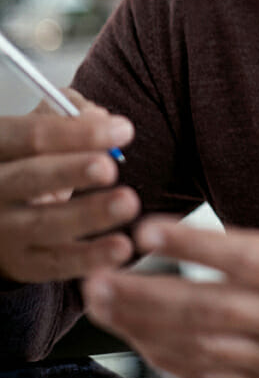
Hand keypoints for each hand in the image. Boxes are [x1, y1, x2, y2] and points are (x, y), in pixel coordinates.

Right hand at [0, 90, 138, 282]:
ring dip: (88, 215)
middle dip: (72, 172)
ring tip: (127, 203)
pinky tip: (120, 248)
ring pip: (43, 224)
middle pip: (30, 178)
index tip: (123, 130)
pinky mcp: (20, 262)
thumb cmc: (29, 158)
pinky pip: (55, 263)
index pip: (29, 136)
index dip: (75, 133)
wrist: (0, 209)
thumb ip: (68, 114)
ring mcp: (2, 230)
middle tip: (108, 168)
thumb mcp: (39, 129)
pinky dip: (89, 258)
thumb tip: (99, 117)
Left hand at [84, 91, 258, 377]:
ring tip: (103, 299)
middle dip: (148, 291)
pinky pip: (213, 376)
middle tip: (101, 271)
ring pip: (202, 347)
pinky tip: (140, 339)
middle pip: (210, 310)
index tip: (151, 228)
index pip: (247, 259)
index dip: (195, 244)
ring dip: (146, 325)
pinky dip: (170, 360)